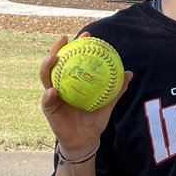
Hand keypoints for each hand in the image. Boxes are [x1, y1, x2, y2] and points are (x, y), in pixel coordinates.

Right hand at [39, 33, 131, 157]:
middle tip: (65, 38)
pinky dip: (49, 95)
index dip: (77, 45)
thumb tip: (129, 73)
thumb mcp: (107, 104)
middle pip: (54, 63)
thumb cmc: (94, 120)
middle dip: (57, 48)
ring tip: (53, 58)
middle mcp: (60, 85)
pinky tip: (54, 90)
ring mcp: (52, 96)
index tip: (87, 35)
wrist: (85, 140)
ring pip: (45, 77)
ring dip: (47, 66)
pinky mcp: (48, 109)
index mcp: (72, 81)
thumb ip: (116, 90)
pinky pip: (47, 100)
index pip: (73, 59)